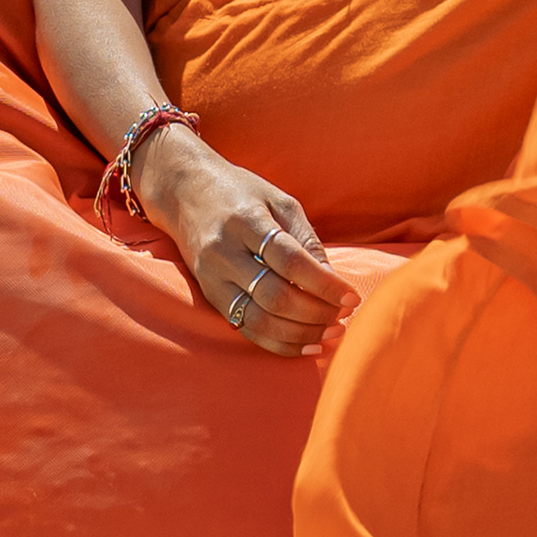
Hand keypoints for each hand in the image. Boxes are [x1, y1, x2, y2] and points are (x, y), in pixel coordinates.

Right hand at [133, 127, 355, 358]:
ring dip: (300, 335)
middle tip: (343, 317)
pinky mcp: (210, 296)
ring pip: (259, 321)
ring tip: (330, 334)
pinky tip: (305, 345)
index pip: (290, 260)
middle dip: (316, 314)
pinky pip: (246, 330)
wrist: (185, 192)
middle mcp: (225, 252)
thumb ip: (306, 238)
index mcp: (247, 221)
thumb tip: (333, 280)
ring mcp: (213, 278)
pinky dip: (278, 343)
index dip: (324, 284)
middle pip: (275, 296)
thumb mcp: (279, 200)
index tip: (352, 298)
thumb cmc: (241, 193)